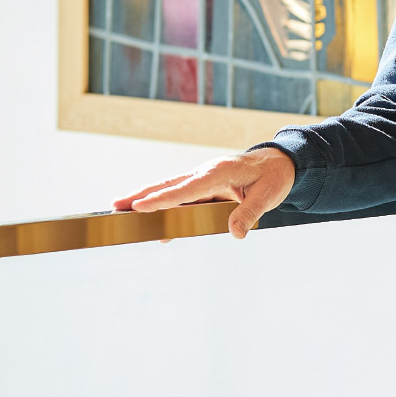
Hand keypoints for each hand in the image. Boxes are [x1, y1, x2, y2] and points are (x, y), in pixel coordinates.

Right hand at [112, 148, 296, 239]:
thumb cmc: (274, 176)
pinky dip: (164, 206)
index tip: (141, 206)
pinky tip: (153, 223)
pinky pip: (181, 197)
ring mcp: (203, 178)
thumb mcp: (269, 196)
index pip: (187, 188)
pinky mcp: (204, 186)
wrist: (280, 162)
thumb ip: (249, 214)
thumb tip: (235, 234)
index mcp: (219, 171)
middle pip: (169, 185)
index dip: (163, 198)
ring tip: (120, 210)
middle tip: (115, 206)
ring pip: (171, 189)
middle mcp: (206, 172)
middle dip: (142, 195)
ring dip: (146, 198)